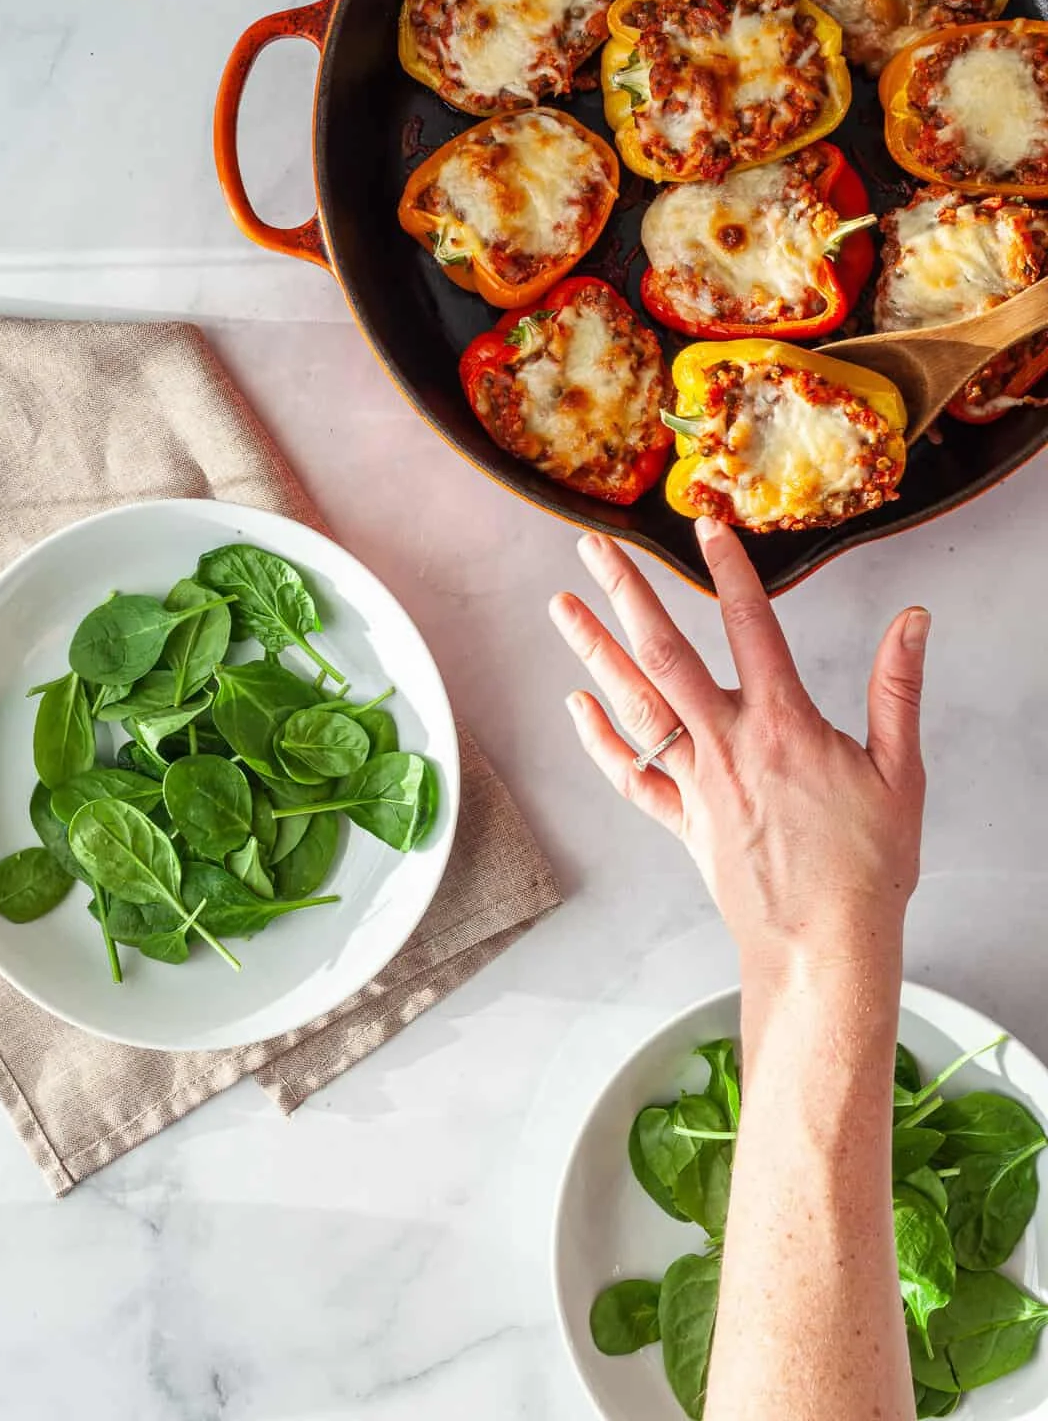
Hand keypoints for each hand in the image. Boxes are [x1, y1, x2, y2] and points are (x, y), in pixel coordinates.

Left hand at [549, 520, 928, 971]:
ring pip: (635, 706)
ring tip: (561, 607)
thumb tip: (912, 620)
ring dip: (594, 653)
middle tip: (592, 550)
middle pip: (666, 654)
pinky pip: (631, 777)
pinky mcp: (682, 823)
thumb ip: (898, 688)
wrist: (825, 947)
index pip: (751, 625)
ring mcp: (698, 784)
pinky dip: (600, 741)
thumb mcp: (900, 770)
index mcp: (784, 725)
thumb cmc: (867, 866)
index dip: (729, 569)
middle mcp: (729, 745)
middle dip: (626, 595)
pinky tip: (576, 706)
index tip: (707, 525)